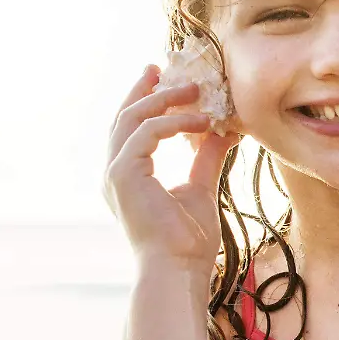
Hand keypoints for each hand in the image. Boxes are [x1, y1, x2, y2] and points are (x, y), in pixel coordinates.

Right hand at [104, 65, 239, 264]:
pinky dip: (174, 121)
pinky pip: (147, 133)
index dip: (144, 100)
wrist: (177, 271)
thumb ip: (206, 158)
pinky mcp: (123, 175)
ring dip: (164, 99)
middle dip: (144, 89)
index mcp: (128, 177)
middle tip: (165, 68)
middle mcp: (115, 173)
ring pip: (133, 119)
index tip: (161, 78)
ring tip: (195, 89)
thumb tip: (223, 131)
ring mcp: (115, 173)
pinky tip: (201, 120)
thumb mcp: (200, 189)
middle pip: (124, 117)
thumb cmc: (187, 243)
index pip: (131, 129)